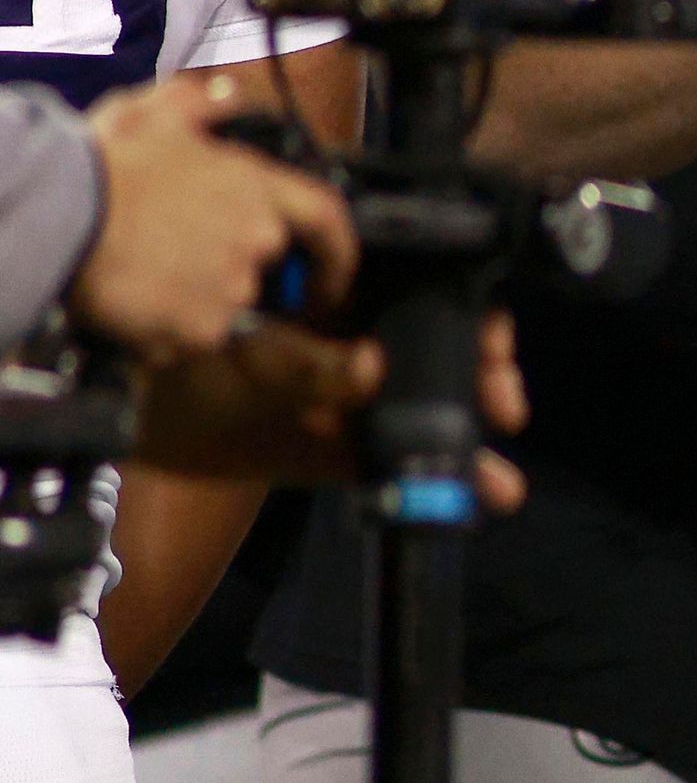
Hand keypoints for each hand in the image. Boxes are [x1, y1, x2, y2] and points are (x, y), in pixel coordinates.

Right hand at [67, 75, 354, 359]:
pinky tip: (131, 301)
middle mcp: (257, 242)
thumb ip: (202, 103)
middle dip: (227, 268)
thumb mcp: (155, 113)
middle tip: (176, 258)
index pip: (325, 219)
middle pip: (259, 266)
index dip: (336, 251)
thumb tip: (228, 95)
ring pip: (222, 304)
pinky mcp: (200, 329)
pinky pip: (190, 337)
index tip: (333, 275)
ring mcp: (232, 289)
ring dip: (192, 296)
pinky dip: (165, 328)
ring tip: (142, 273)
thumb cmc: (104, 162)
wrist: (59, 213)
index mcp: (257, 188)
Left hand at [129, 310, 529, 511]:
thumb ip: (303, 365)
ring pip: (420, 408)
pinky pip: (388, 460)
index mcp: (332, 293)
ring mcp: (337, 397)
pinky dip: (439, 480)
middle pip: (438, 349)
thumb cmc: (165, 358)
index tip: (491, 352)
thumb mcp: (235, 360)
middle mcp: (345, 339)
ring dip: (467, 437)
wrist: (107, 414)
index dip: (470, 319)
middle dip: (481, 377)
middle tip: (502, 404)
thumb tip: (374, 369)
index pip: (425, 291)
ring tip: (495, 473)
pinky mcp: (324, 450)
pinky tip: (489, 491)